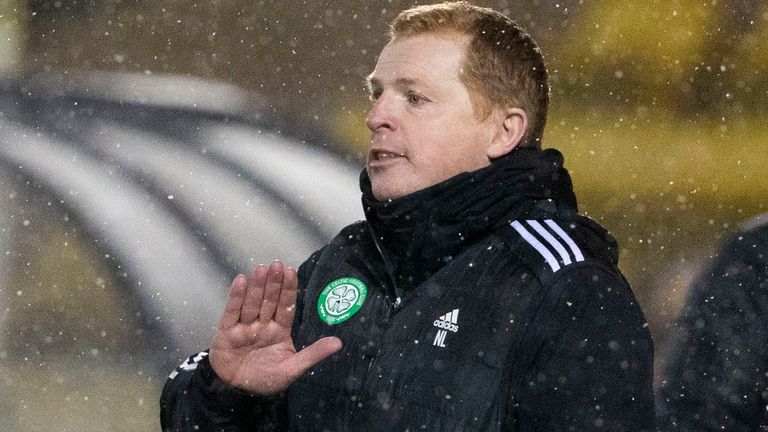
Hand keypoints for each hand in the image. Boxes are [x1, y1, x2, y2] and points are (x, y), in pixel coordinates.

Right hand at [208, 260, 341, 394]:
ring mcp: (244, 327)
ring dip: (257, 286)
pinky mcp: (226, 332)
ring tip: (261, 269)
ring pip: (252, 303)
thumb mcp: (292, 369)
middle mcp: (262, 325)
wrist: (235, 391)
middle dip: (274, 283)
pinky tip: (240, 281)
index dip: (289, 290)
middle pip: (269, 301)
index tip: (292, 271)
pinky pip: (231, 312)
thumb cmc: (265, 379)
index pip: (286, 307)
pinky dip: (236, 297)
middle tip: (277, 264)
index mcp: (279, 331)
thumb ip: (313, 354)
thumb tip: (339, 343)